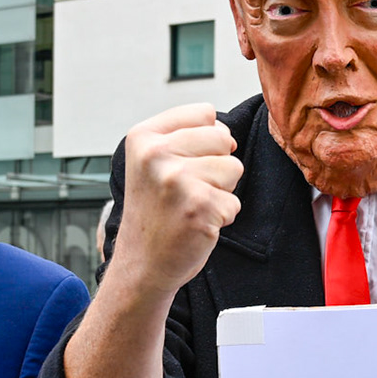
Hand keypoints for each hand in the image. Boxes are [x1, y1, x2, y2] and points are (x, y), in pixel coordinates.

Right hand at [111, 105, 242, 292]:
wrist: (142, 264)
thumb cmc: (154, 214)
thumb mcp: (152, 163)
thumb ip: (186, 137)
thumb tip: (228, 134)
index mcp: (144, 137)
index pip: (204, 113)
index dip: (206, 140)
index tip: (183, 164)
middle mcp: (156, 154)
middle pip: (223, 139)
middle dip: (216, 166)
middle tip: (187, 190)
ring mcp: (177, 180)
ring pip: (234, 169)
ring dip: (221, 192)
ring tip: (191, 206)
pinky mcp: (199, 206)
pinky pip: (234, 202)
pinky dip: (221, 216)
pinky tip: (196, 224)